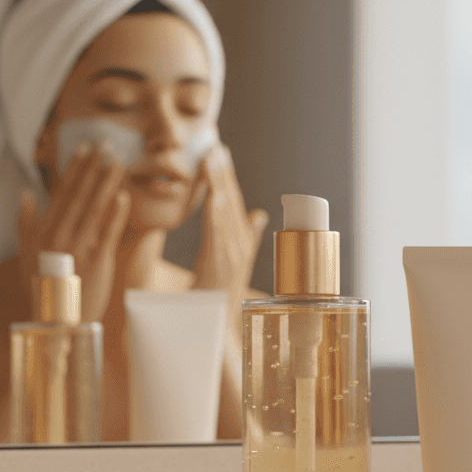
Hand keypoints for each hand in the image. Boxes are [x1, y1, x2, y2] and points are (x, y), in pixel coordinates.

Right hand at [18, 143, 129, 322]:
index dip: (74, 168)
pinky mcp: (97, 262)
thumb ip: (25, 223)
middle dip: (93, 167)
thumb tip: (26, 193)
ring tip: (117, 161)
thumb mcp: (26, 255)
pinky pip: (108, 233)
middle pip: (80, 194)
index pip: (62, 192)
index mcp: (43, 231)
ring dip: (106, 182)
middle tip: (106, 143)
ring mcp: (78, 248)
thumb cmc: (44, 288)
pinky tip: (124, 195)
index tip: (85, 146)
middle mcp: (59, 236)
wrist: (57, 322)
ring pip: (94, 208)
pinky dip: (116, 214)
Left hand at [191, 144, 267, 302]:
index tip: (220, 150)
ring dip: (218, 180)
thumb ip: (249, 237)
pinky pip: (218, 230)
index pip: (234, 201)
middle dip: (223, 169)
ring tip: (211, 155)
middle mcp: (239, 244)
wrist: (218, 329)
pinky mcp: (221, 263)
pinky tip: (211, 190)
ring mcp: (232, 253)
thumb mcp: (233, 263)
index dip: (227, 175)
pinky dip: (215, 209)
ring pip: (225, 209)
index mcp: (241, 242)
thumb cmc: (220, 298)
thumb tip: (259, 214)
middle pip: (232, 199)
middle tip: (215, 141)